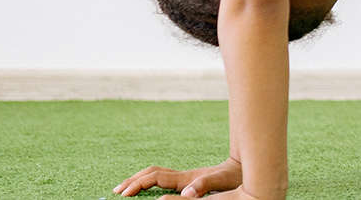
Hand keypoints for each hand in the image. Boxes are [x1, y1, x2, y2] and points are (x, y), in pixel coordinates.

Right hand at [114, 158, 240, 196]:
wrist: (244, 168)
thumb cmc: (234, 176)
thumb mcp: (220, 181)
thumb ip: (203, 185)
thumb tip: (186, 192)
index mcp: (185, 178)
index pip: (155, 178)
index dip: (138, 184)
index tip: (123, 192)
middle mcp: (182, 175)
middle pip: (151, 173)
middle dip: (132, 180)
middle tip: (116, 190)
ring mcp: (185, 176)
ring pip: (155, 174)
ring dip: (139, 179)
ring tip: (126, 187)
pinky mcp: (190, 178)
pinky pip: (163, 178)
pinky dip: (150, 180)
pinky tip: (148, 186)